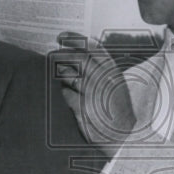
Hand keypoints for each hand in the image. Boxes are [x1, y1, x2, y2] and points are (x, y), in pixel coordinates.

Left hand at [56, 31, 134, 157]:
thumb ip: (102, 69)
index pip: (93, 48)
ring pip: (70, 75)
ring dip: (60, 73)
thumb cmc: (116, 110)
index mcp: (113, 72)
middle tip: (50, 53)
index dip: (76, 39)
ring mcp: (93, 94)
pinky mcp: (84, 108)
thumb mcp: (115, 86)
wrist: (123, 136)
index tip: (62, 36)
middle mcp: (104, 80)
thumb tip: (79, 53)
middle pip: (78, 59)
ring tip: (56, 73)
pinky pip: (67, 95)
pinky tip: (65, 95)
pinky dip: (64, 93)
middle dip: (61, 53)